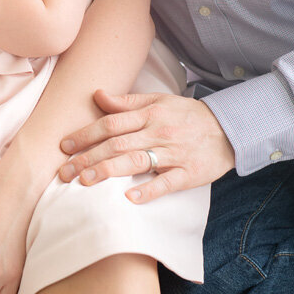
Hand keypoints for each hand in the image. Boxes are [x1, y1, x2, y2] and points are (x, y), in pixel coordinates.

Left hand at [58, 90, 234, 202]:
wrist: (230, 129)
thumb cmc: (187, 115)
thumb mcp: (159, 101)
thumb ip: (127, 101)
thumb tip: (97, 95)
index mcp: (149, 114)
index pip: (111, 123)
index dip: (85, 134)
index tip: (64, 146)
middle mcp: (158, 132)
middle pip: (117, 144)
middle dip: (87, 157)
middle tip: (64, 171)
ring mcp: (173, 154)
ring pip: (136, 161)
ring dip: (108, 171)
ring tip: (85, 181)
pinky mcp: (188, 174)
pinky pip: (167, 182)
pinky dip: (148, 190)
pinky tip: (129, 198)